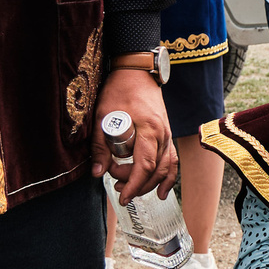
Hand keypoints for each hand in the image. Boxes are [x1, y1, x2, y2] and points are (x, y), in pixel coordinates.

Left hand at [98, 68, 177, 202]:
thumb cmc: (119, 90)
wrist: (136, 72)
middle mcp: (163, 134)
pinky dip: (168, 177)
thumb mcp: (103, 117)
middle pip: (155, 170)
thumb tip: (97, 173)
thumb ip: (100, 146)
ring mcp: (167, 134)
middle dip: (136, 184)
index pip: (145, 166)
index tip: (122, 197)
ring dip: (149, 183)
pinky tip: (161, 191)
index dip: (134, 185)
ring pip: (165, 168)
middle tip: (114, 184)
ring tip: (130, 189)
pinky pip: (172, 160)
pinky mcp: (167, 134)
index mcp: (148, 129)